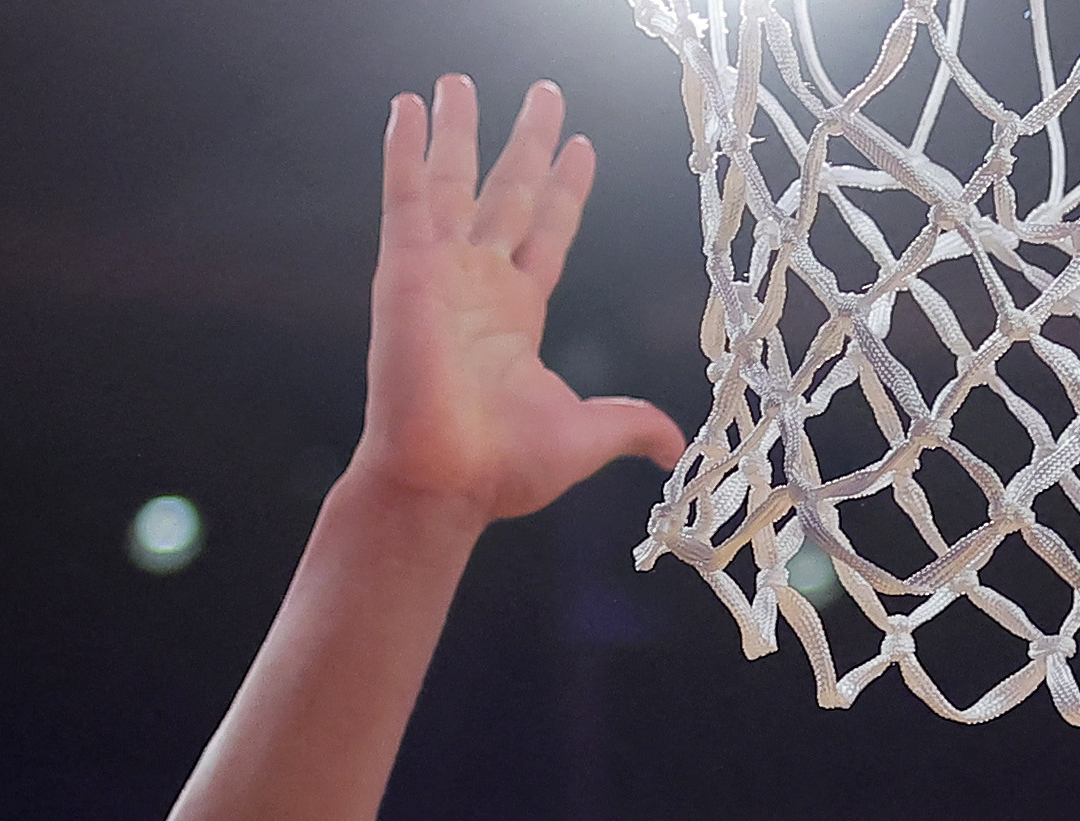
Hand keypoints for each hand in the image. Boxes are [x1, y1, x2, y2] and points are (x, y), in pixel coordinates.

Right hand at [352, 77, 688, 526]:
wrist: (446, 479)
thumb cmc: (504, 467)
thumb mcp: (588, 435)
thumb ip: (630, 425)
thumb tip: (675, 447)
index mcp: (517, 314)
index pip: (547, 232)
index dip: (565, 189)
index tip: (579, 147)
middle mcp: (478, 284)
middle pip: (509, 193)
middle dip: (526, 143)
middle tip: (544, 95)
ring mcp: (440, 272)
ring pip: (454, 183)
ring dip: (456, 131)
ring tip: (457, 83)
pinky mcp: (405, 269)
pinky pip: (406, 196)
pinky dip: (404, 150)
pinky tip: (406, 107)